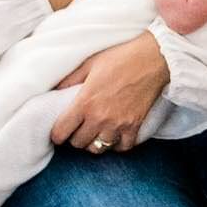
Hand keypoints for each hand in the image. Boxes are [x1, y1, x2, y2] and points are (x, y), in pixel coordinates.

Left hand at [50, 34, 170, 152]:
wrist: (152, 59)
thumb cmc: (120, 58)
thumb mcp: (88, 64)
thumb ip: (69, 80)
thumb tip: (54, 91)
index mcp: (84, 102)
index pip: (61, 132)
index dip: (56, 134)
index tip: (59, 131)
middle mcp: (99, 118)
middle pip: (78, 143)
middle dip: (74, 137)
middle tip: (77, 129)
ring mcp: (118, 125)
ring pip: (98, 149)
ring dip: (93, 143)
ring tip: (94, 133)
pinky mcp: (134, 127)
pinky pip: (121, 148)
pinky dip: (116, 145)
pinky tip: (114, 136)